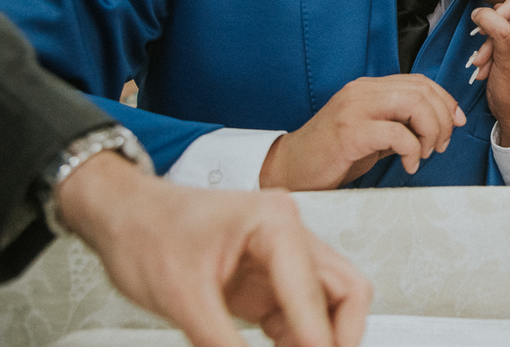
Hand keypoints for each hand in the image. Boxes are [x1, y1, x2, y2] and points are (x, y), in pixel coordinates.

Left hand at [58, 152, 371, 346]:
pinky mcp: (270, 280)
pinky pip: (303, 314)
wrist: (122, 216)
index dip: (318, 341)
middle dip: (341, 338)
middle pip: (347, 291)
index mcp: (275, 223)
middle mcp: (290, 235)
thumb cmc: (146, 233)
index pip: (315, 292)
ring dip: (321, 339)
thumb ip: (223, 345)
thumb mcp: (182, 299)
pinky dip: (300, 342)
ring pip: (332, 304)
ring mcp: (284, 257)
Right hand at [260, 74, 465, 189]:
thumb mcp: (373, 132)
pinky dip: (412, 150)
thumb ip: (400, 122)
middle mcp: (362, 92)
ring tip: (424, 154)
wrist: (289, 169)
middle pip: (422, 91)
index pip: (420, 81)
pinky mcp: (350, 133)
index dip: (446, 100)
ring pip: (413, 104)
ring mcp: (355, 109)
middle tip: (439, 145)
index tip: (456, 123)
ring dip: (430, 131)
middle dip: (442, 119)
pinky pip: (397, 133)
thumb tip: (441, 123)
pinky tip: (408, 165)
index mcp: (369, 88)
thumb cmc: (333, 154)